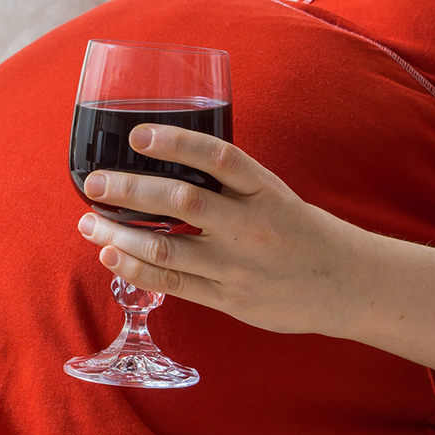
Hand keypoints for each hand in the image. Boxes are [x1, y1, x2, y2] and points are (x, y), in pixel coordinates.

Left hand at [76, 124, 377, 336]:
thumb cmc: (302, 233)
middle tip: (95, 182)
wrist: (346, 284)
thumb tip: (171, 163)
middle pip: (181, 203)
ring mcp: (238, 265)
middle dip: (130, 191)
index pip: (219, 158)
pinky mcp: (230, 299)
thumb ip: (231, 183)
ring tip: (88, 222)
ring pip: (166, 249)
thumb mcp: (274, 194)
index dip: (177, 143)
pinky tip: (110, 254)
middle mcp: (250, 225)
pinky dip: (136, 268)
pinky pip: (173, 283)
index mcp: (265, 190)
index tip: (138, 135)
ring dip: (119, 234)